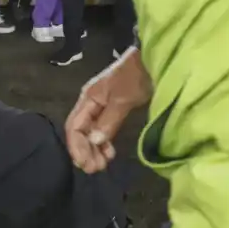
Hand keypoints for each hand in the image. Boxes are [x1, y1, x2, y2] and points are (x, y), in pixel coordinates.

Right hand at [65, 48, 151, 173]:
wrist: (154, 57)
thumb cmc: (136, 76)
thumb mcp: (123, 99)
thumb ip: (108, 121)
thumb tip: (94, 141)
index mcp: (88, 98)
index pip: (74, 127)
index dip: (77, 147)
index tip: (85, 164)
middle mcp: (90, 103)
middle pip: (80, 131)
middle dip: (85, 151)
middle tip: (95, 169)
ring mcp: (101, 106)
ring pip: (90, 132)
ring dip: (94, 149)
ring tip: (102, 164)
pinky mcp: (113, 108)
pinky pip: (102, 129)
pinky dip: (104, 142)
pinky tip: (109, 152)